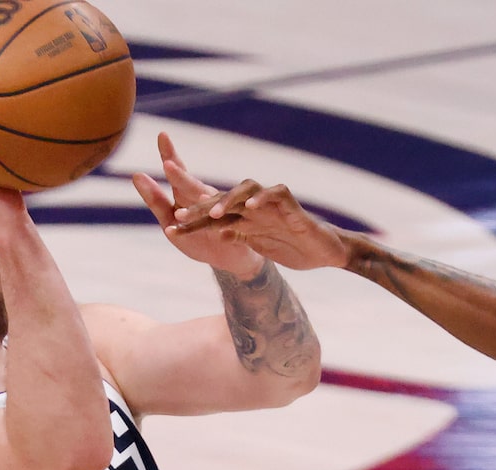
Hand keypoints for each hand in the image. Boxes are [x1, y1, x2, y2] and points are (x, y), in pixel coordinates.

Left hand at [131, 133, 260, 273]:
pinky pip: (232, 231)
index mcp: (191, 194)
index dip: (170, 156)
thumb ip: (156, 200)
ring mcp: (227, 212)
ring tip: (199, 198)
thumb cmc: (198, 235)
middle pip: (193, 187)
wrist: (230, 257)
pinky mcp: (240, 231)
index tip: (162, 135)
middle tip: (168, 165)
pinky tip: (223, 231)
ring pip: (214, 207)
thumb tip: (136, 175)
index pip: (179, 174)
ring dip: (205, 203)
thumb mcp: (171, 219)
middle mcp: (210, 197)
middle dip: (181, 178)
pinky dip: (228, 231)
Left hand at [171, 179, 352, 271]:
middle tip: (180, 212)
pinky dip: (262, 199)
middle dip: (201, 204)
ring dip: (229, 200)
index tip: (171, 227)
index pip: (214, 217)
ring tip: (214, 212)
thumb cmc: (293, 248)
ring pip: (245, 191)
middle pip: (223, 200)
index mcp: (245, 218)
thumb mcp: (260, 246)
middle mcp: (254, 207)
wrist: (324, 252)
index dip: (194, 221)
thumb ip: (240, 237)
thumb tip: (218, 233)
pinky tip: (250, 208)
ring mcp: (271, 203)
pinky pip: (274, 194)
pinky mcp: (290, 203)